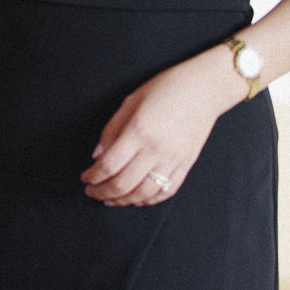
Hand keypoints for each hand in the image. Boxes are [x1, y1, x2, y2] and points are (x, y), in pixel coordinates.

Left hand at [83, 48, 240, 205]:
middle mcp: (155, 150)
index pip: (108, 165)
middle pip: (123, 184)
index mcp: (138, 132)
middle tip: (91, 192)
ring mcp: (173, 160)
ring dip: (123, 201)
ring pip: (144, 193)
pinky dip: (149, 200)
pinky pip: (167, 191)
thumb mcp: (130, 101)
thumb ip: (111, 130)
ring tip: (110, 199)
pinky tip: (137, 199)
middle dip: (102, 192)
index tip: (85, 178)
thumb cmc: (166, 88)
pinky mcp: (187, 165)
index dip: (92, 176)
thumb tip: (97, 155)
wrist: (204, 88)